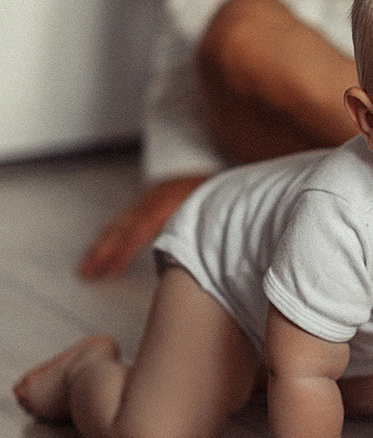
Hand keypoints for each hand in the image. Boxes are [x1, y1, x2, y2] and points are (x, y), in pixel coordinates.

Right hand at [77, 176, 206, 279]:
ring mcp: (149, 198)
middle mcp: (153, 199)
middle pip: (121, 228)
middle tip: (86, 272)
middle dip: (101, 251)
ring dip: (101, 245)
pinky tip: (105, 245)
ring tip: (88, 265)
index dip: (122, 252)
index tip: (110, 271)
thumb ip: (194, 232)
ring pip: (119, 223)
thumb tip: (184, 258)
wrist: (221, 165)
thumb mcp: (208, 211)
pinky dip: (112, 234)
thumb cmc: (217, 193)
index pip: (138, 230)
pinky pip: (125, 218)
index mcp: (167, 201)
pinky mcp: (149, 199)